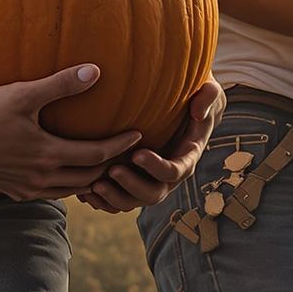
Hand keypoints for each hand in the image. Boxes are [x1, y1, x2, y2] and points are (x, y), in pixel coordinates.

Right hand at [0, 64, 142, 200]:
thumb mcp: (23, 94)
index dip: (121, 145)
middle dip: (112, 166)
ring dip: (91, 180)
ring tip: (105, 165)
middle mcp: (42, 177)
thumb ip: (61, 84)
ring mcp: (28, 188)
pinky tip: (68, 175)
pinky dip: (67, 187)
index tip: (139, 134)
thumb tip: (96, 72)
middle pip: (90, 177)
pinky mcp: (14, 192)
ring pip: (72, 191)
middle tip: (128, 153)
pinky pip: (51, 195)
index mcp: (49, 154)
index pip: (97, 155)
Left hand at [74, 78, 225, 214]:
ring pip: (133, 202)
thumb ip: (208, 96)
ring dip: (114, 197)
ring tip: (93, 185)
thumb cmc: (194, 94)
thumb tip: (198, 112)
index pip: (174, 172)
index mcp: (186, 157)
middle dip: (132, 186)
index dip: (156, 167)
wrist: (182, 105)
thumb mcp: (207, 89)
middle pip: (153, 194)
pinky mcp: (134, 181)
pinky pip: (118, 201)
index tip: (137, 153)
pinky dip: (102, 201)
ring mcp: (150, 181)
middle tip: (111, 170)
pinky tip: (84, 191)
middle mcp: (169, 175)